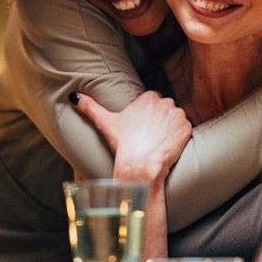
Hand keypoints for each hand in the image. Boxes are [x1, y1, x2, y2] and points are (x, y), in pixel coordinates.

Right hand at [71, 90, 191, 182]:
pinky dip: (179, 138)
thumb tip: (73, 96)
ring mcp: (178, 115)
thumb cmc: (123, 144)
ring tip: (158, 142)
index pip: (152, 102)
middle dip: (160, 121)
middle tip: (149, 137)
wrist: (141, 165)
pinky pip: (185, 130)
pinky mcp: (187, 128)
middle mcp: (165, 102)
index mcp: (149, 97)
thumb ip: (90, 107)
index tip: (142, 128)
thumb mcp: (105, 123)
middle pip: (165, 110)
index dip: (147, 117)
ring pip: (175, 120)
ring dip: (170, 129)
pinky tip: (168, 146)